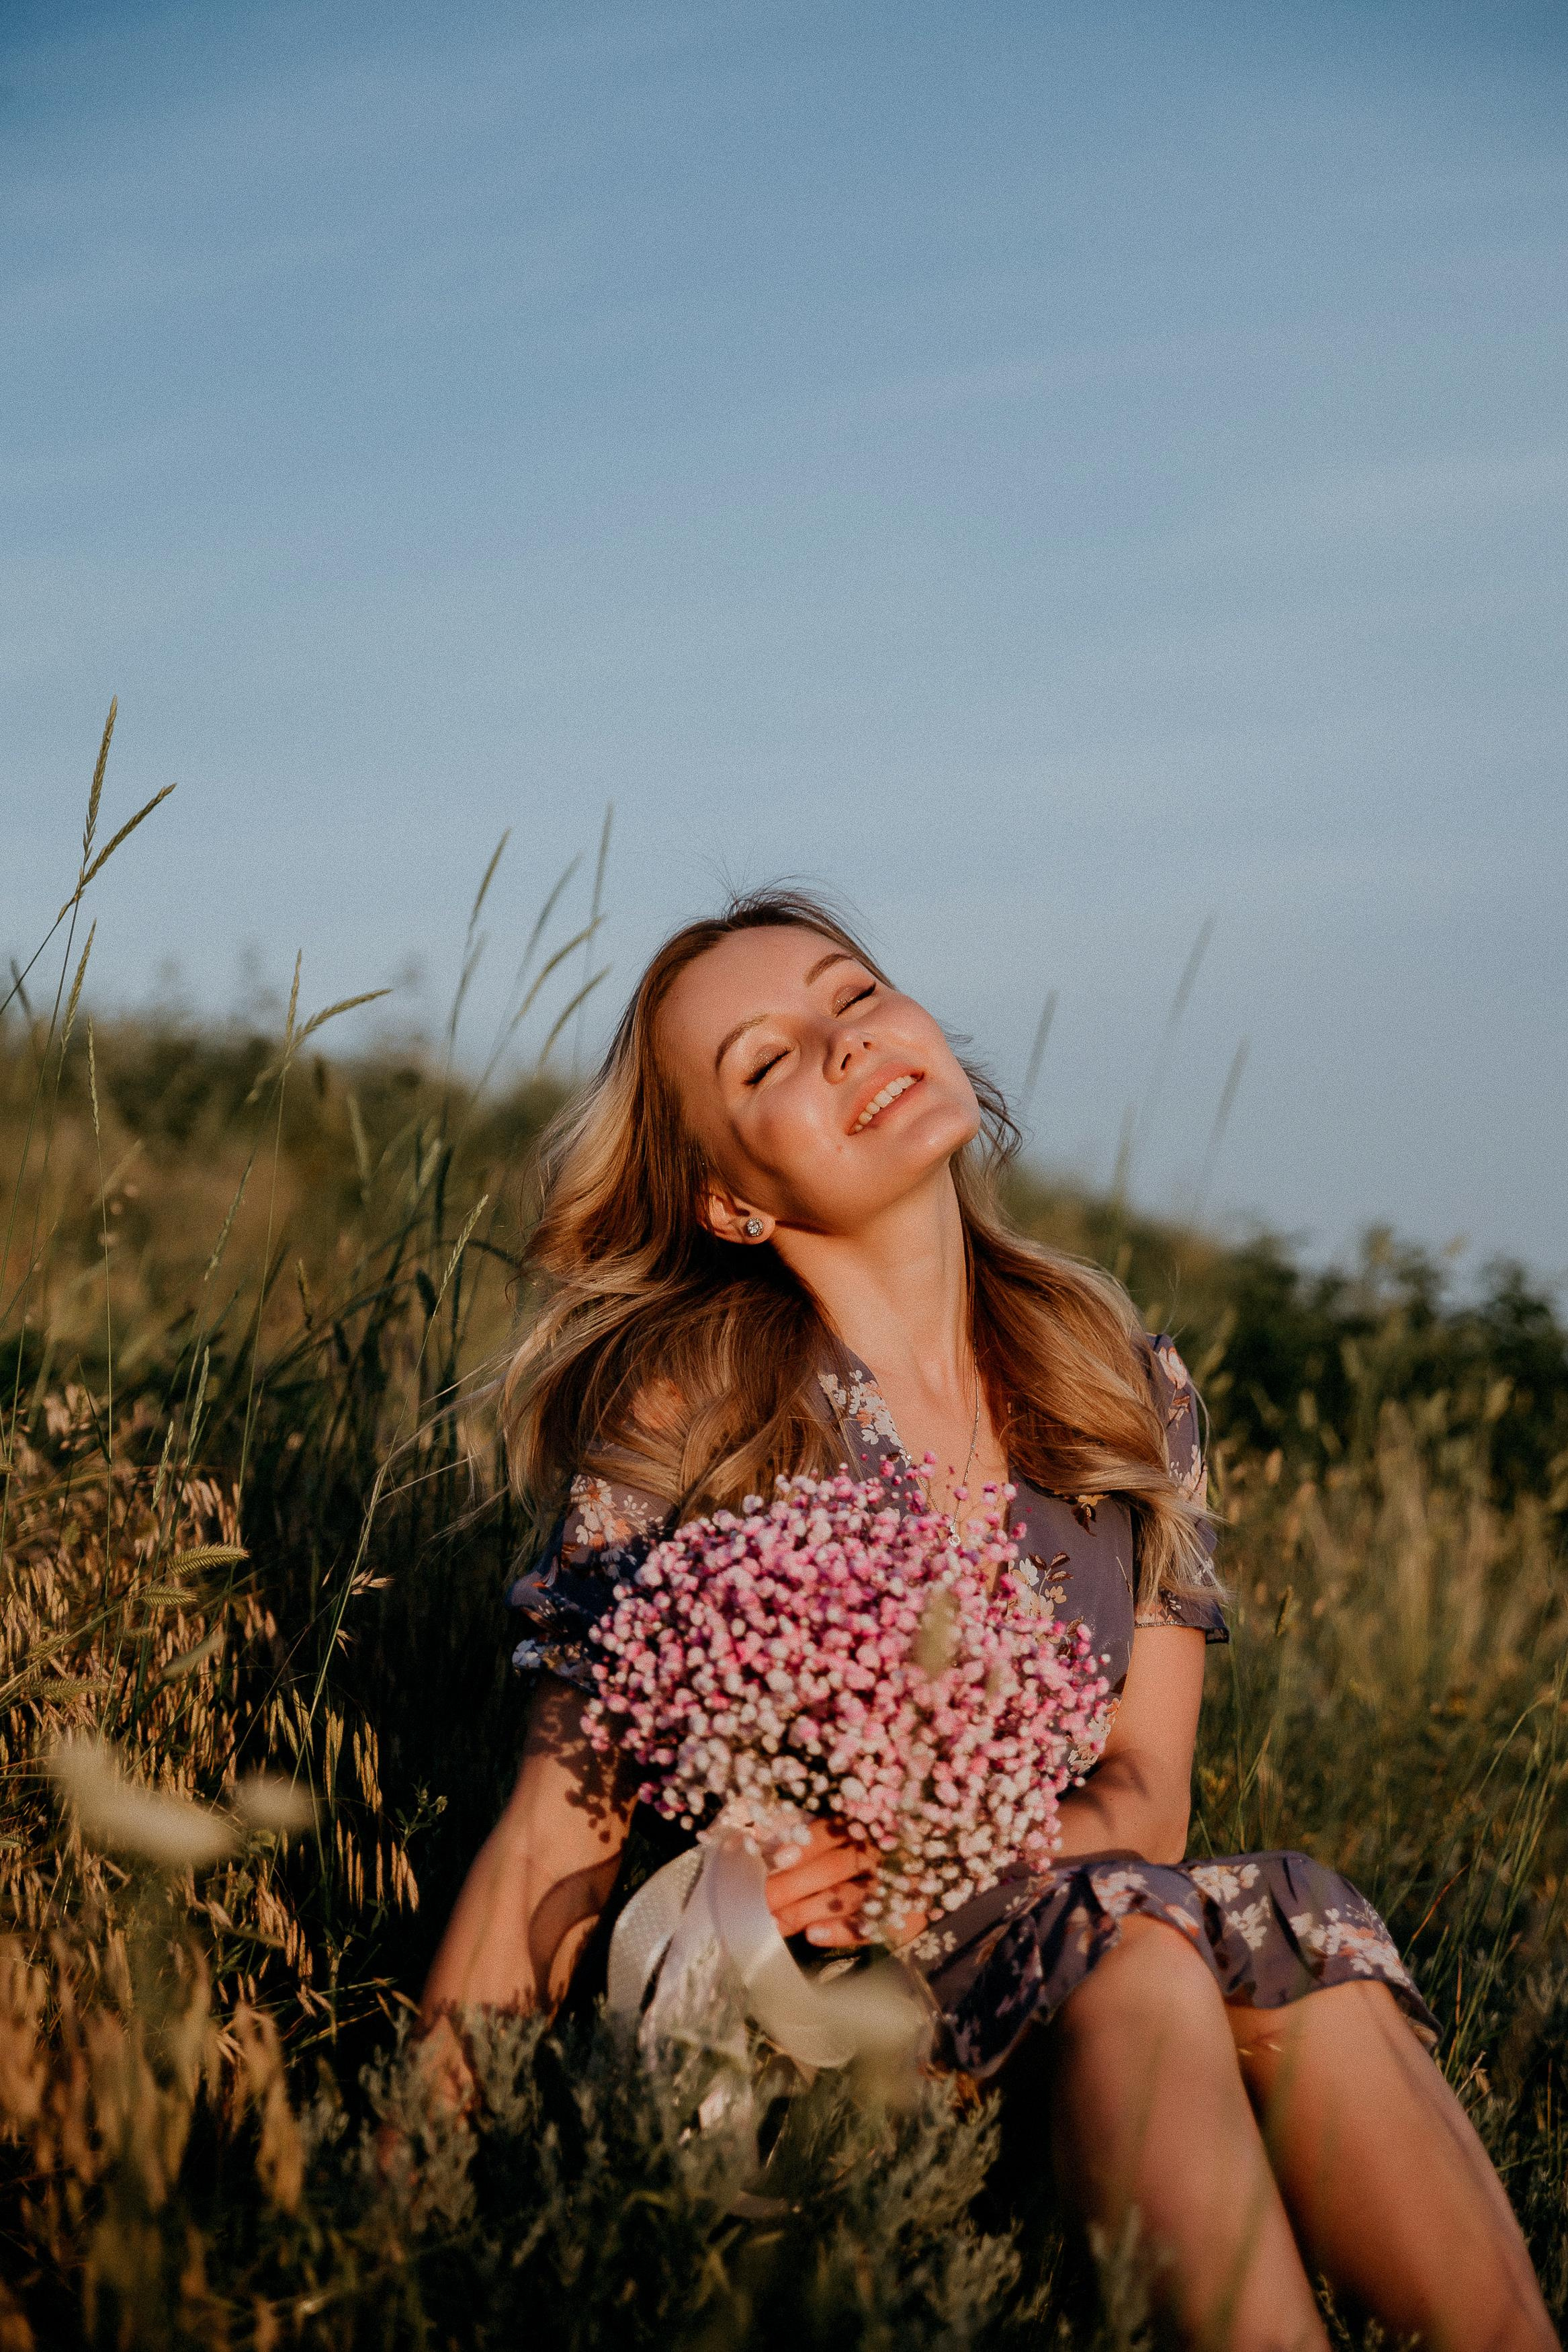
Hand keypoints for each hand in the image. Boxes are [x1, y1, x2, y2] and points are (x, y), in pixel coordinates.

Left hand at [764, 1821, 929, 1949]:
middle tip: (763, 1901)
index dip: (806, 1844)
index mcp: (870, 1824)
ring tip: (780, 1922)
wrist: (935, 1873)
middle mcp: (887, 1850)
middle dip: (795, 1884)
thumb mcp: (856, 1835)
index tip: (777, 1860)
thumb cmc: (877, 1853)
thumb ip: (822, 1840)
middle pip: (837, 1865)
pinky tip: (813, 1935)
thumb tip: (774, 1854)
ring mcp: (900, 1885)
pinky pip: (873, 1926)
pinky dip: (842, 1931)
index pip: (835, 1830)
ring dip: (811, 1909)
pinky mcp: (908, 1916)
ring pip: (850, 1896)